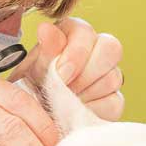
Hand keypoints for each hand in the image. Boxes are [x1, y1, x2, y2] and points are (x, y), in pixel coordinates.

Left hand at [10, 18, 124, 120]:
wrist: (33, 117)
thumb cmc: (31, 86)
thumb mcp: (33, 68)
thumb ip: (45, 50)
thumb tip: (45, 29)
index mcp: (74, 34)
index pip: (88, 32)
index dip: (76, 54)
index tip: (59, 75)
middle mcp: (96, 50)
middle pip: (111, 49)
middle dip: (86, 74)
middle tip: (65, 89)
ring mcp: (109, 75)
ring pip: (113, 77)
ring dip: (86, 94)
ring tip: (65, 102)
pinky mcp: (114, 100)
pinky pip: (115, 102)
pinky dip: (94, 110)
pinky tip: (76, 114)